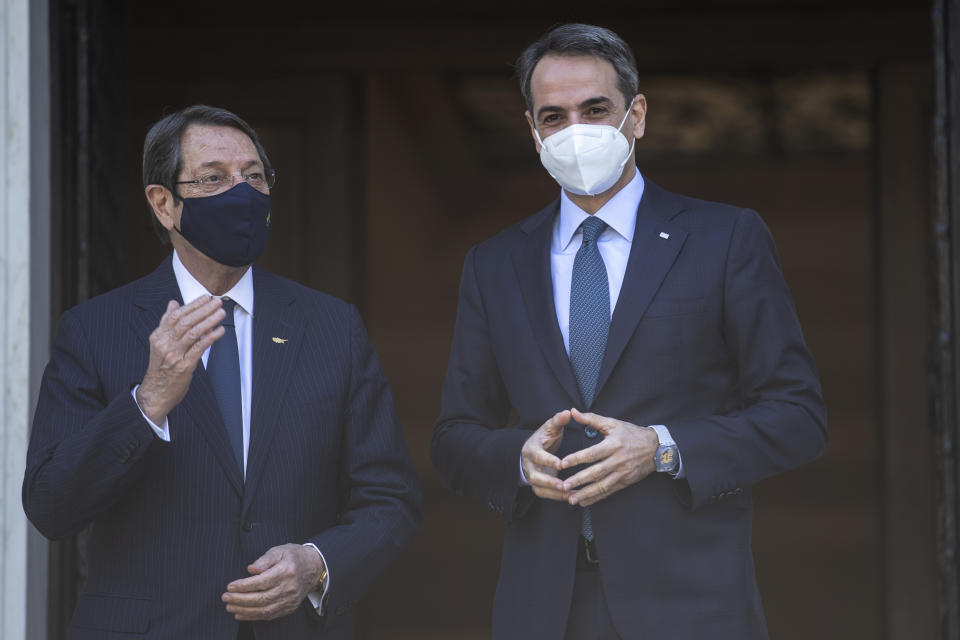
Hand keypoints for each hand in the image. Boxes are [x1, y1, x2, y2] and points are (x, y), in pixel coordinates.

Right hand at [135, 296, 224, 423]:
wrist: (156, 393)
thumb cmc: (161, 367)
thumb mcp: (159, 342)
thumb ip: (167, 322)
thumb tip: (173, 303)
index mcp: (158, 336)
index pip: (176, 315)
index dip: (192, 305)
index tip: (205, 298)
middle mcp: (165, 344)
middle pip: (185, 322)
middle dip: (203, 310)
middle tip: (217, 302)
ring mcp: (174, 355)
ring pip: (193, 333)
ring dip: (209, 321)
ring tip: (221, 313)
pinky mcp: (184, 366)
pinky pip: (199, 349)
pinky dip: (211, 338)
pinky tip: (220, 331)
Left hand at [222, 544, 325, 620]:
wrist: (314, 567)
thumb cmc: (293, 556)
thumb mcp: (280, 550)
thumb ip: (264, 559)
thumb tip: (250, 569)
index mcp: (287, 570)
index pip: (262, 582)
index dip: (244, 586)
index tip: (230, 586)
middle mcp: (289, 587)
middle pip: (261, 598)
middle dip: (240, 599)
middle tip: (225, 597)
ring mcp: (290, 599)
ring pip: (264, 610)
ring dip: (244, 610)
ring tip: (230, 607)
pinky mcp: (289, 607)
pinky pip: (269, 615)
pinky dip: (253, 617)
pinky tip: (241, 614)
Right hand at [520, 410, 569, 500]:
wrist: (533, 451)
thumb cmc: (544, 439)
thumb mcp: (549, 428)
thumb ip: (558, 421)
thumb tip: (567, 412)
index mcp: (531, 449)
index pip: (538, 456)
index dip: (548, 460)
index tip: (560, 463)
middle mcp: (529, 465)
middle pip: (536, 477)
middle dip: (549, 482)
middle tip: (564, 485)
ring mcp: (532, 477)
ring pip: (540, 489)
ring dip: (555, 493)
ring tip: (570, 494)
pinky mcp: (538, 486)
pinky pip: (546, 495)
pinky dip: (558, 497)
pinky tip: (572, 497)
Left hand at [560, 408, 658, 506]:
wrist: (656, 448)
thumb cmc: (631, 434)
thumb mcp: (612, 423)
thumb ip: (591, 419)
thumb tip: (572, 412)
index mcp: (613, 445)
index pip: (592, 453)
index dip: (577, 458)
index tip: (563, 463)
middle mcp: (618, 461)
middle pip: (596, 472)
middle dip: (579, 480)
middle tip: (563, 485)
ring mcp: (622, 473)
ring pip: (602, 486)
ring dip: (586, 493)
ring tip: (571, 499)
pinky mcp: (625, 482)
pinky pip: (608, 492)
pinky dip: (596, 498)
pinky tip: (584, 502)